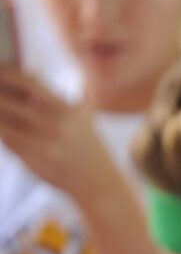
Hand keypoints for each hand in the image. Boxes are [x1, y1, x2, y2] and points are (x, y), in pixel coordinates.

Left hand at [0, 67, 118, 202]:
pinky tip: (1, 128)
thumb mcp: (84, 117)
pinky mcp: (32, 160)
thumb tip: (35, 71)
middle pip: (7, 102)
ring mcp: (42, 144)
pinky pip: (6, 141)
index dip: (5, 73)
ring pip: (2, 123)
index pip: (28, 82)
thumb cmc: (89, 147)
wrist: (98, 182)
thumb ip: (63, 94)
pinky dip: (1, 133)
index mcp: (66, 110)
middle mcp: (54, 125)